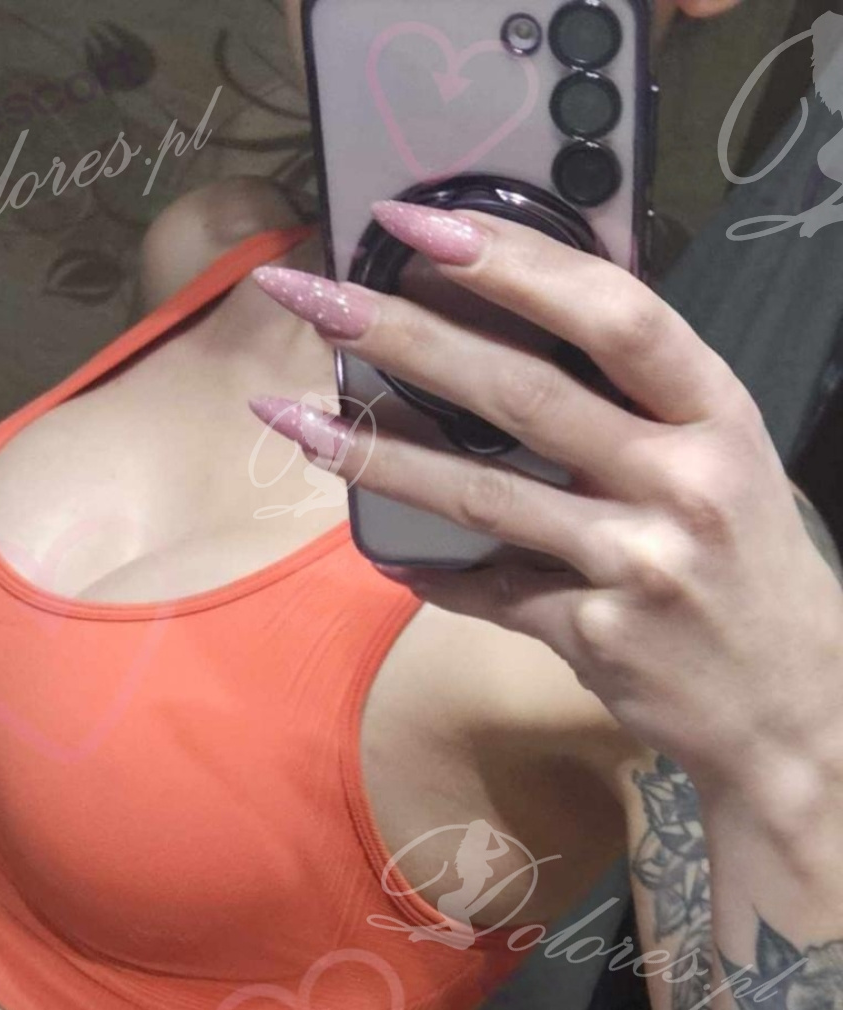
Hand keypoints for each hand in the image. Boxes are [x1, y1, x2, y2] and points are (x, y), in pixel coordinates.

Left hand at [248, 200, 842, 794]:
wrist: (794, 710)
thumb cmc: (749, 571)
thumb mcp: (722, 465)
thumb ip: (636, 408)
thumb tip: (505, 345)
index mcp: (717, 414)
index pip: (613, 314)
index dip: (513, 261)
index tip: (415, 224)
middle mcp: (683, 480)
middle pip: (522, 393)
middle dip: (401, 337)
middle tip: (309, 298)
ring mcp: (638, 562)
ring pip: (482, 495)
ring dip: (375, 454)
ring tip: (290, 418)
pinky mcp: (596, 635)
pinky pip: (491, 592)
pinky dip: (437, 576)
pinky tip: (389, 560)